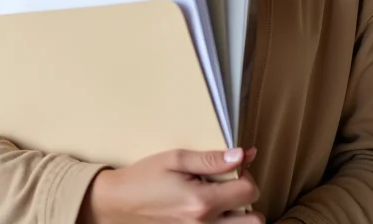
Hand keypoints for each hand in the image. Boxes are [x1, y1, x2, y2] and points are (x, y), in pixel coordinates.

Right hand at [79, 147, 263, 222]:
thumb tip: (242, 155)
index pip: (249, 191)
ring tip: (225, 201)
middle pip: (255, 221)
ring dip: (241, 216)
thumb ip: (211, 159)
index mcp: (202, 202)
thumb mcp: (176, 159)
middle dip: (249, 201)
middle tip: (233, 186)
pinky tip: (214, 213)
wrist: (118, 204)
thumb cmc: (145, 177)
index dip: (247, 174)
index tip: (234, 167)